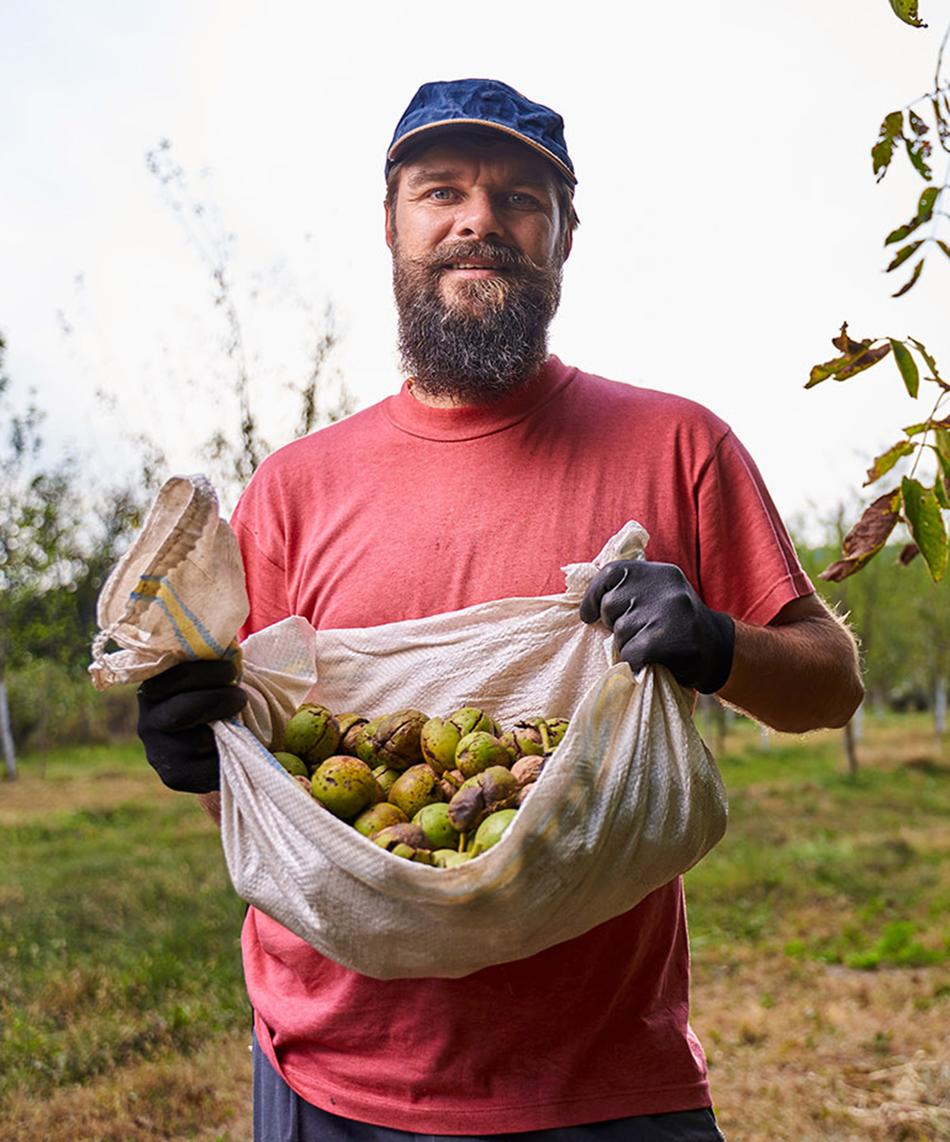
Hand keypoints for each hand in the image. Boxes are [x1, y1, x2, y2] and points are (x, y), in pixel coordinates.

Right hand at [136, 659, 247, 792]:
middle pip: (182, 711)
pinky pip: (206, 769)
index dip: (208, 672)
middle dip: (218, 701)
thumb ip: (210, 661)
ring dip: (227, 730)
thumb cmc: (211, 697)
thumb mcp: (205, 677)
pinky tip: (234, 745)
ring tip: (238, 721)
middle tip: (240, 697)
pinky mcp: (173, 777)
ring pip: (197, 742)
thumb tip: (227, 644)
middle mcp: (147, 723)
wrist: (206, 742)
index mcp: (152, 691)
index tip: (232, 670)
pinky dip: (227, 756)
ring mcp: (158, 752)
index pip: (175, 678)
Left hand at [579, 560, 734, 693]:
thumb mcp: (658, 597)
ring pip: (619, 633)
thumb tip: (585, 606)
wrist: (720, 651)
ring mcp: (670, 612)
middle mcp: (664, 587)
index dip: (594, 596)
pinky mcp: (670, 639)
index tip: (589, 615)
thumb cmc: (677, 626)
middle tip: (640, 633)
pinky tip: (651, 662)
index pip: (610, 573)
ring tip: (653, 647)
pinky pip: (630, 654)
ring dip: (628, 646)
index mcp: (659, 572)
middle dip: (615, 626)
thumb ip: (629, 592)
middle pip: (611, 606)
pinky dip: (634, 663)